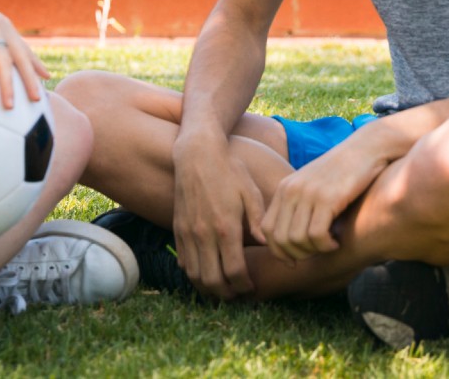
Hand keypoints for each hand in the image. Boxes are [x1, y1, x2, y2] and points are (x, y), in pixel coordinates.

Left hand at [0, 0, 48, 108]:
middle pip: (4, 55)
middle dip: (9, 81)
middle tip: (11, 106)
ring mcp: (4, 25)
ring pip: (21, 52)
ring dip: (30, 75)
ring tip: (38, 99)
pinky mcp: (9, 29)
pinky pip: (25, 48)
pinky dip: (35, 63)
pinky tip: (46, 79)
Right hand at [171, 132, 266, 298]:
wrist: (197, 155)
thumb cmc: (229, 171)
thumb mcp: (251, 193)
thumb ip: (259, 222)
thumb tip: (270, 246)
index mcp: (226, 228)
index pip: (234, 272)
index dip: (244, 286)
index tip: (251, 287)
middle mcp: (204, 235)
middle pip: (213, 281)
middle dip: (227, 294)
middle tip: (237, 294)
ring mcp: (188, 233)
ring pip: (195, 275)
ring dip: (208, 288)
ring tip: (222, 289)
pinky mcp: (178, 229)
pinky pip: (183, 262)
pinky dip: (194, 274)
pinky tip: (206, 272)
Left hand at [260, 132, 389, 261]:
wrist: (366, 149)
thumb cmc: (343, 173)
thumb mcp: (313, 187)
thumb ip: (299, 208)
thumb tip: (291, 245)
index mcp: (284, 189)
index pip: (266, 230)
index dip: (279, 251)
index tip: (296, 259)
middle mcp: (291, 190)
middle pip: (279, 239)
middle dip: (297, 255)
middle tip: (316, 252)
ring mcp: (308, 193)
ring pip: (297, 239)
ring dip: (314, 251)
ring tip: (329, 245)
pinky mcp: (327, 197)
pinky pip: (316, 235)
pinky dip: (326, 246)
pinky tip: (337, 241)